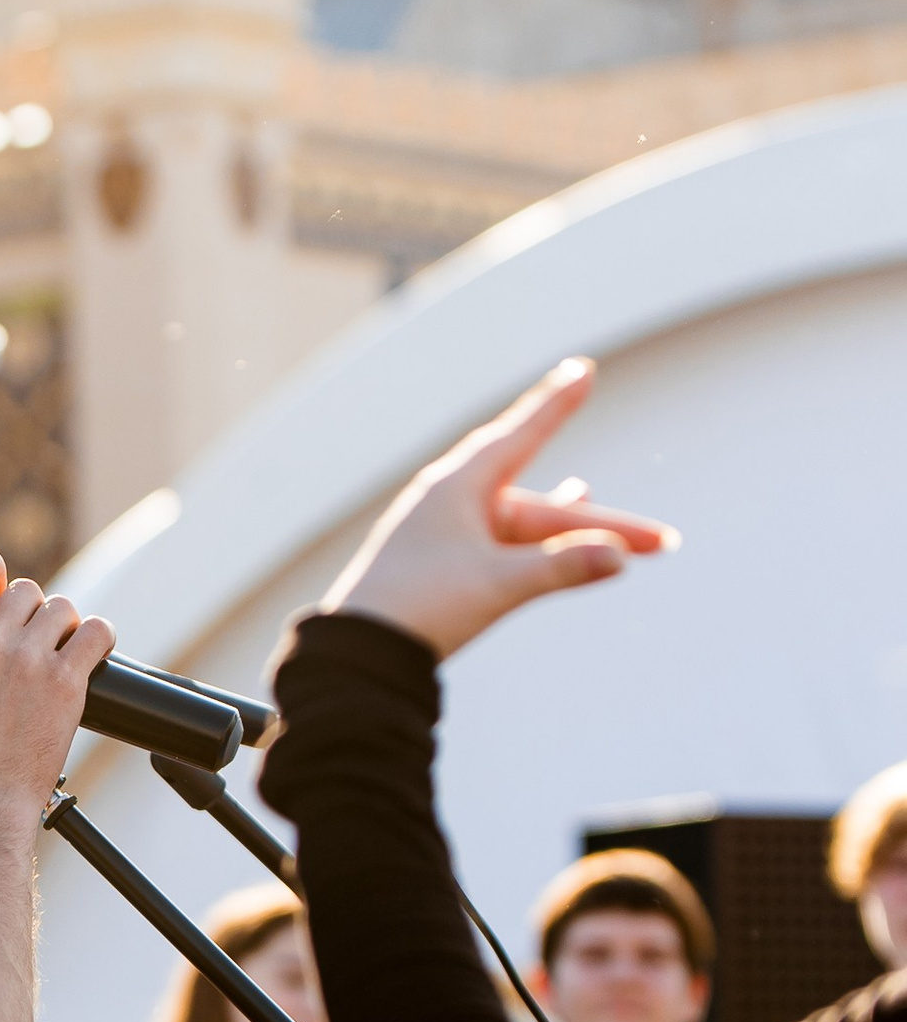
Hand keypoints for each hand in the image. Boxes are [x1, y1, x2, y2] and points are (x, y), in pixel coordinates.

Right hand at [0, 549, 115, 838]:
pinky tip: (93, 652)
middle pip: (27, 591)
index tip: (0, 588)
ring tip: (62, 654)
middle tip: (34, 642)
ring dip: (65, 627)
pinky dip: (99, 638)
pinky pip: (97, 633)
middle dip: (32, 614)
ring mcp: (28, 659)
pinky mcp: (66, 682)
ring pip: (63, 609)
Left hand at [320, 361, 675, 660]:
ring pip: (527, 530)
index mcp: (459, 486)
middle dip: (603, 522)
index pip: (522, 433)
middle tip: (662, 541)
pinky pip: (506, 542)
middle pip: (543, 505)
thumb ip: (560, 569)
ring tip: (632, 540)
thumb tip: (619, 556)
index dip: (556, 403)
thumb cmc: (420, 607)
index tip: (582, 369)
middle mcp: (453, 500)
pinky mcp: (444, 563)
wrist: (359, 652)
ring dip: (577, 538)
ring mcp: (448, 532)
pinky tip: (564, 523)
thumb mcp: (498, 585)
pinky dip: (540, 541)